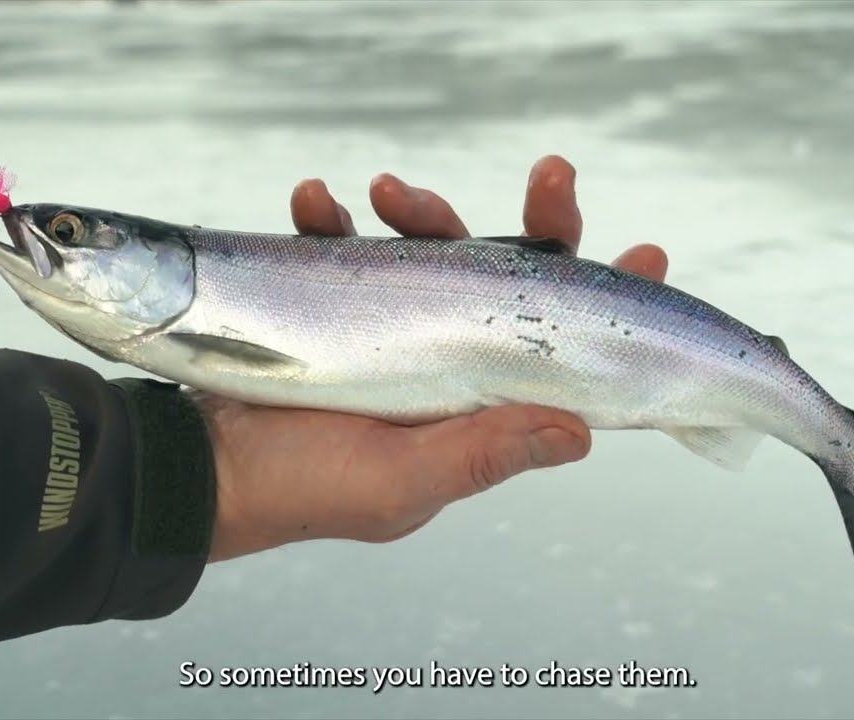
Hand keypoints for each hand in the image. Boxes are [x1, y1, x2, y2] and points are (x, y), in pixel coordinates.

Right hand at [196, 155, 669, 562]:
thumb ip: (480, 456)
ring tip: (381, 190)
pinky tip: (311, 200)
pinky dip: (329, 216)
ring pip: (432, 246)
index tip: (648, 251)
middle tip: (554, 172)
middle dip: (538, 218)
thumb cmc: (307, 490)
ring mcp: (391, 321)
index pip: (559, 347)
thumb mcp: (399, 483)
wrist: (205, 469)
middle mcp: (446, 354)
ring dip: (419, 208)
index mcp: (477, 402)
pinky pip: (343, 242)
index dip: (606, 300)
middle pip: (512, 275)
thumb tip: (579, 434)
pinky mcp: (333, 297)